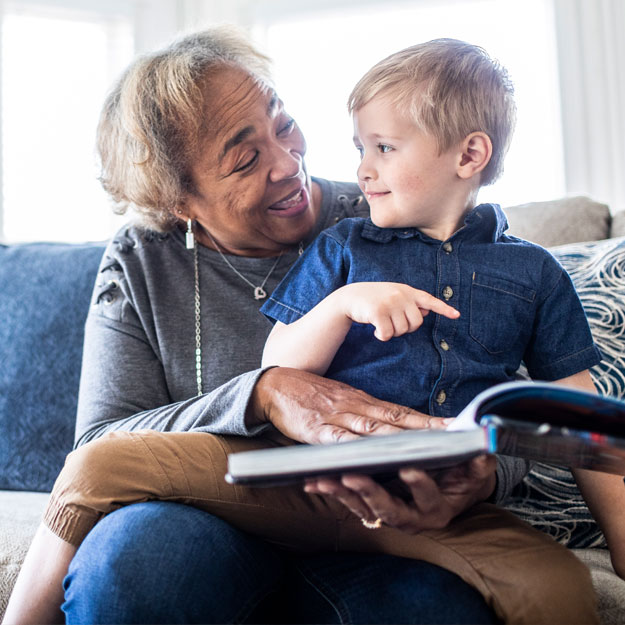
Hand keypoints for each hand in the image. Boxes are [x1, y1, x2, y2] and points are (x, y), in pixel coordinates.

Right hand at [248, 367, 446, 443]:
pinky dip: (359, 448)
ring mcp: (337, 418)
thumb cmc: (311, 395)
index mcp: (363, 401)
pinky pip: (340, 441)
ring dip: (403, 439)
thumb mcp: (342, 398)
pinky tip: (374, 456)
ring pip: (375, 429)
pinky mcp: (317, 430)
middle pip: (397, 421)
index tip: (455, 428)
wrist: (276, 385)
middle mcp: (356, 407)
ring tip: (428, 449)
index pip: (402, 412)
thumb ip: (365, 412)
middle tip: (455, 439)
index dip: (429, 421)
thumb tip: (393, 425)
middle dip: (427, 431)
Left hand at [304, 455, 496, 530]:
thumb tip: (485, 447)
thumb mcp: (475, 472)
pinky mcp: (371, 507)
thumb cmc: (462, 478)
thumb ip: (478, 463)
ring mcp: (389, 515)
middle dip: (369, 493)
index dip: (420, 486)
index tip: (409, 469)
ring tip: (322, 479)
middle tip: (352, 477)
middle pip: (389, 509)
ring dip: (342, 494)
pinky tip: (312, 481)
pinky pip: (350, 502)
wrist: (452, 492)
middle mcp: (411, 517)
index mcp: (437, 508)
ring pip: (363, 508)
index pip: (428, 498)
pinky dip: (333, 492)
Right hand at [337, 282, 459, 340]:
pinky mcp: (378, 312)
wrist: (351, 296)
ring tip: (382, 323)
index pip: (430, 300)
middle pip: (416, 323)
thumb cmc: (375, 298)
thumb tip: (427, 311)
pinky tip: (376, 331)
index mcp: (407, 291)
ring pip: (402, 330)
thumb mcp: (394, 295)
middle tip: (393, 323)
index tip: (456, 315)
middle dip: (406, 329)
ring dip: (392, 333)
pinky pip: (388, 334)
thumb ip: (410, 303)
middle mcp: (401, 295)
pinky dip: (382, 336)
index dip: (443, 309)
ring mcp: (390, 303)